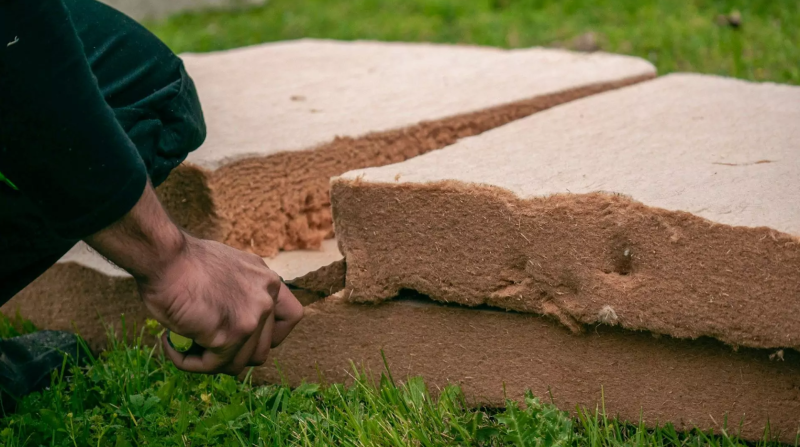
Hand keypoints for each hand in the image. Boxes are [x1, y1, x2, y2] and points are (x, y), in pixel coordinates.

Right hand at [140, 236, 302, 374]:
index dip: (270, 335)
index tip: (245, 337)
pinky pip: (211, 366)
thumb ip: (241, 293)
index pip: (291, 317)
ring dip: (209, 361)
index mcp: (268, 281)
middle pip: (262, 350)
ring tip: (182, 345)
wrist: (164, 256)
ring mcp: (252, 318)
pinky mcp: (230, 336)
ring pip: (238, 364)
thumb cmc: (183, 261)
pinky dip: (189, 362)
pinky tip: (171, 345)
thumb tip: (236, 320)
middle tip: (203, 345)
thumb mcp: (228, 269)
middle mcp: (266, 298)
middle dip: (232, 354)